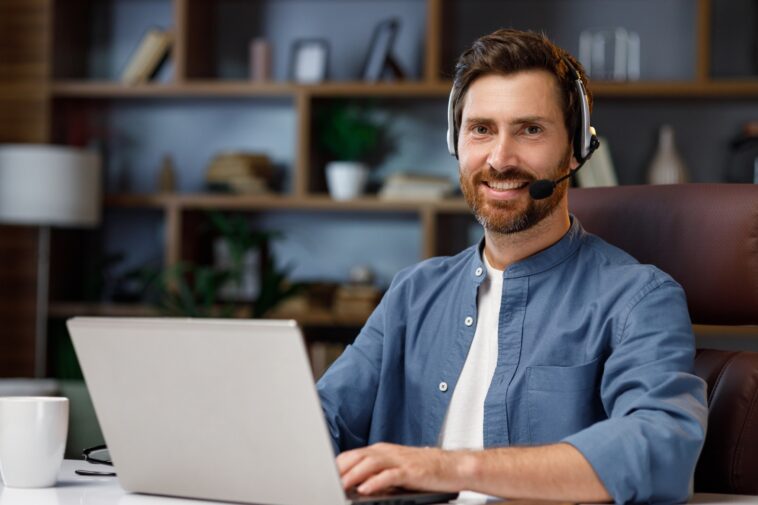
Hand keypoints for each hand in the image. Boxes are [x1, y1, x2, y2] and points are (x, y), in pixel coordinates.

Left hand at [337, 442, 464, 494]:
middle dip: (341, 469)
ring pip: (370, 464)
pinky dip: (376, 482)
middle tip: (327, 481)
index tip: (324, 475)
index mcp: (381, 451)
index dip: (337, 465)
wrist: (451, 466)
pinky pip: (390, 475)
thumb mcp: (394, 468)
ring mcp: (399, 460)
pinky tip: (366, 489)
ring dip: (354, 475)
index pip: (353, 455)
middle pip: (358, 457)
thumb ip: (375, 473)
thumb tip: (354, 484)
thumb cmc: (422, 470)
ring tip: (341, 486)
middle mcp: (387, 452)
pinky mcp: (411, 471)